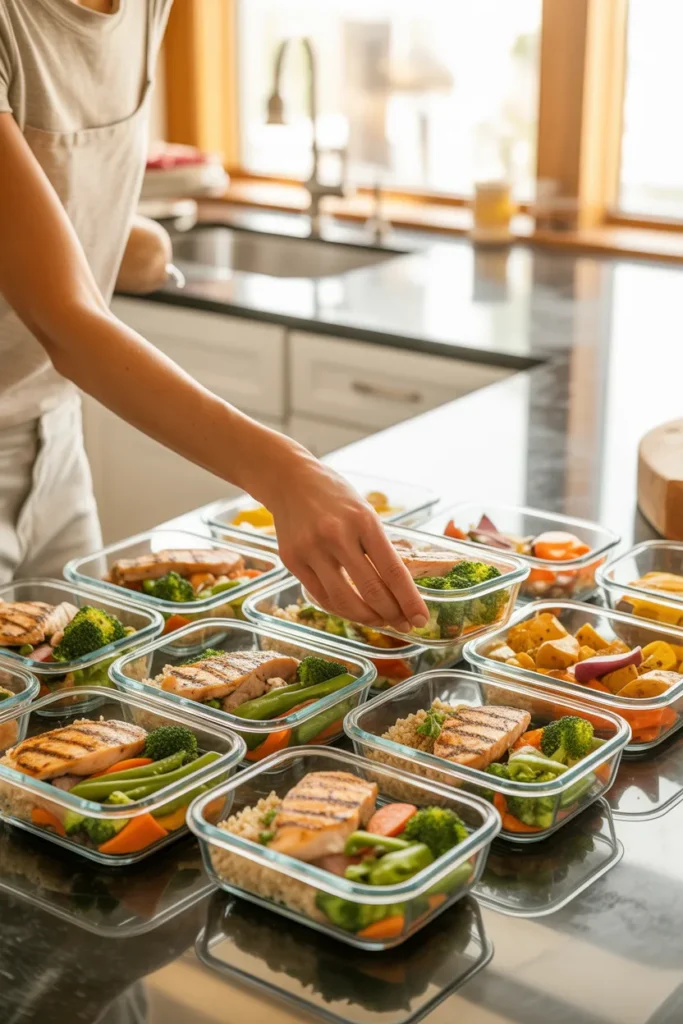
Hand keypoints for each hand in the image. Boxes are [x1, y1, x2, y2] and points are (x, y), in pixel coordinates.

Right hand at [266, 458, 429, 632]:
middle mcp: (337, 536)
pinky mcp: (292, 561)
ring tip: (381, 621)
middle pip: (371, 590)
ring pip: (345, 601)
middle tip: (405, 625)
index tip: (421, 618)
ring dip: (367, 618)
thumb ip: (378, 546)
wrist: (290, 480)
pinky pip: (322, 597)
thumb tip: (398, 588)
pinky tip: (355, 612)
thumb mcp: (365, 512)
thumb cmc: (335, 496)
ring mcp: (311, 549)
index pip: (393, 571)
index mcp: (364, 521)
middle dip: (393, 615)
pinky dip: (342, 610)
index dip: (409, 600)